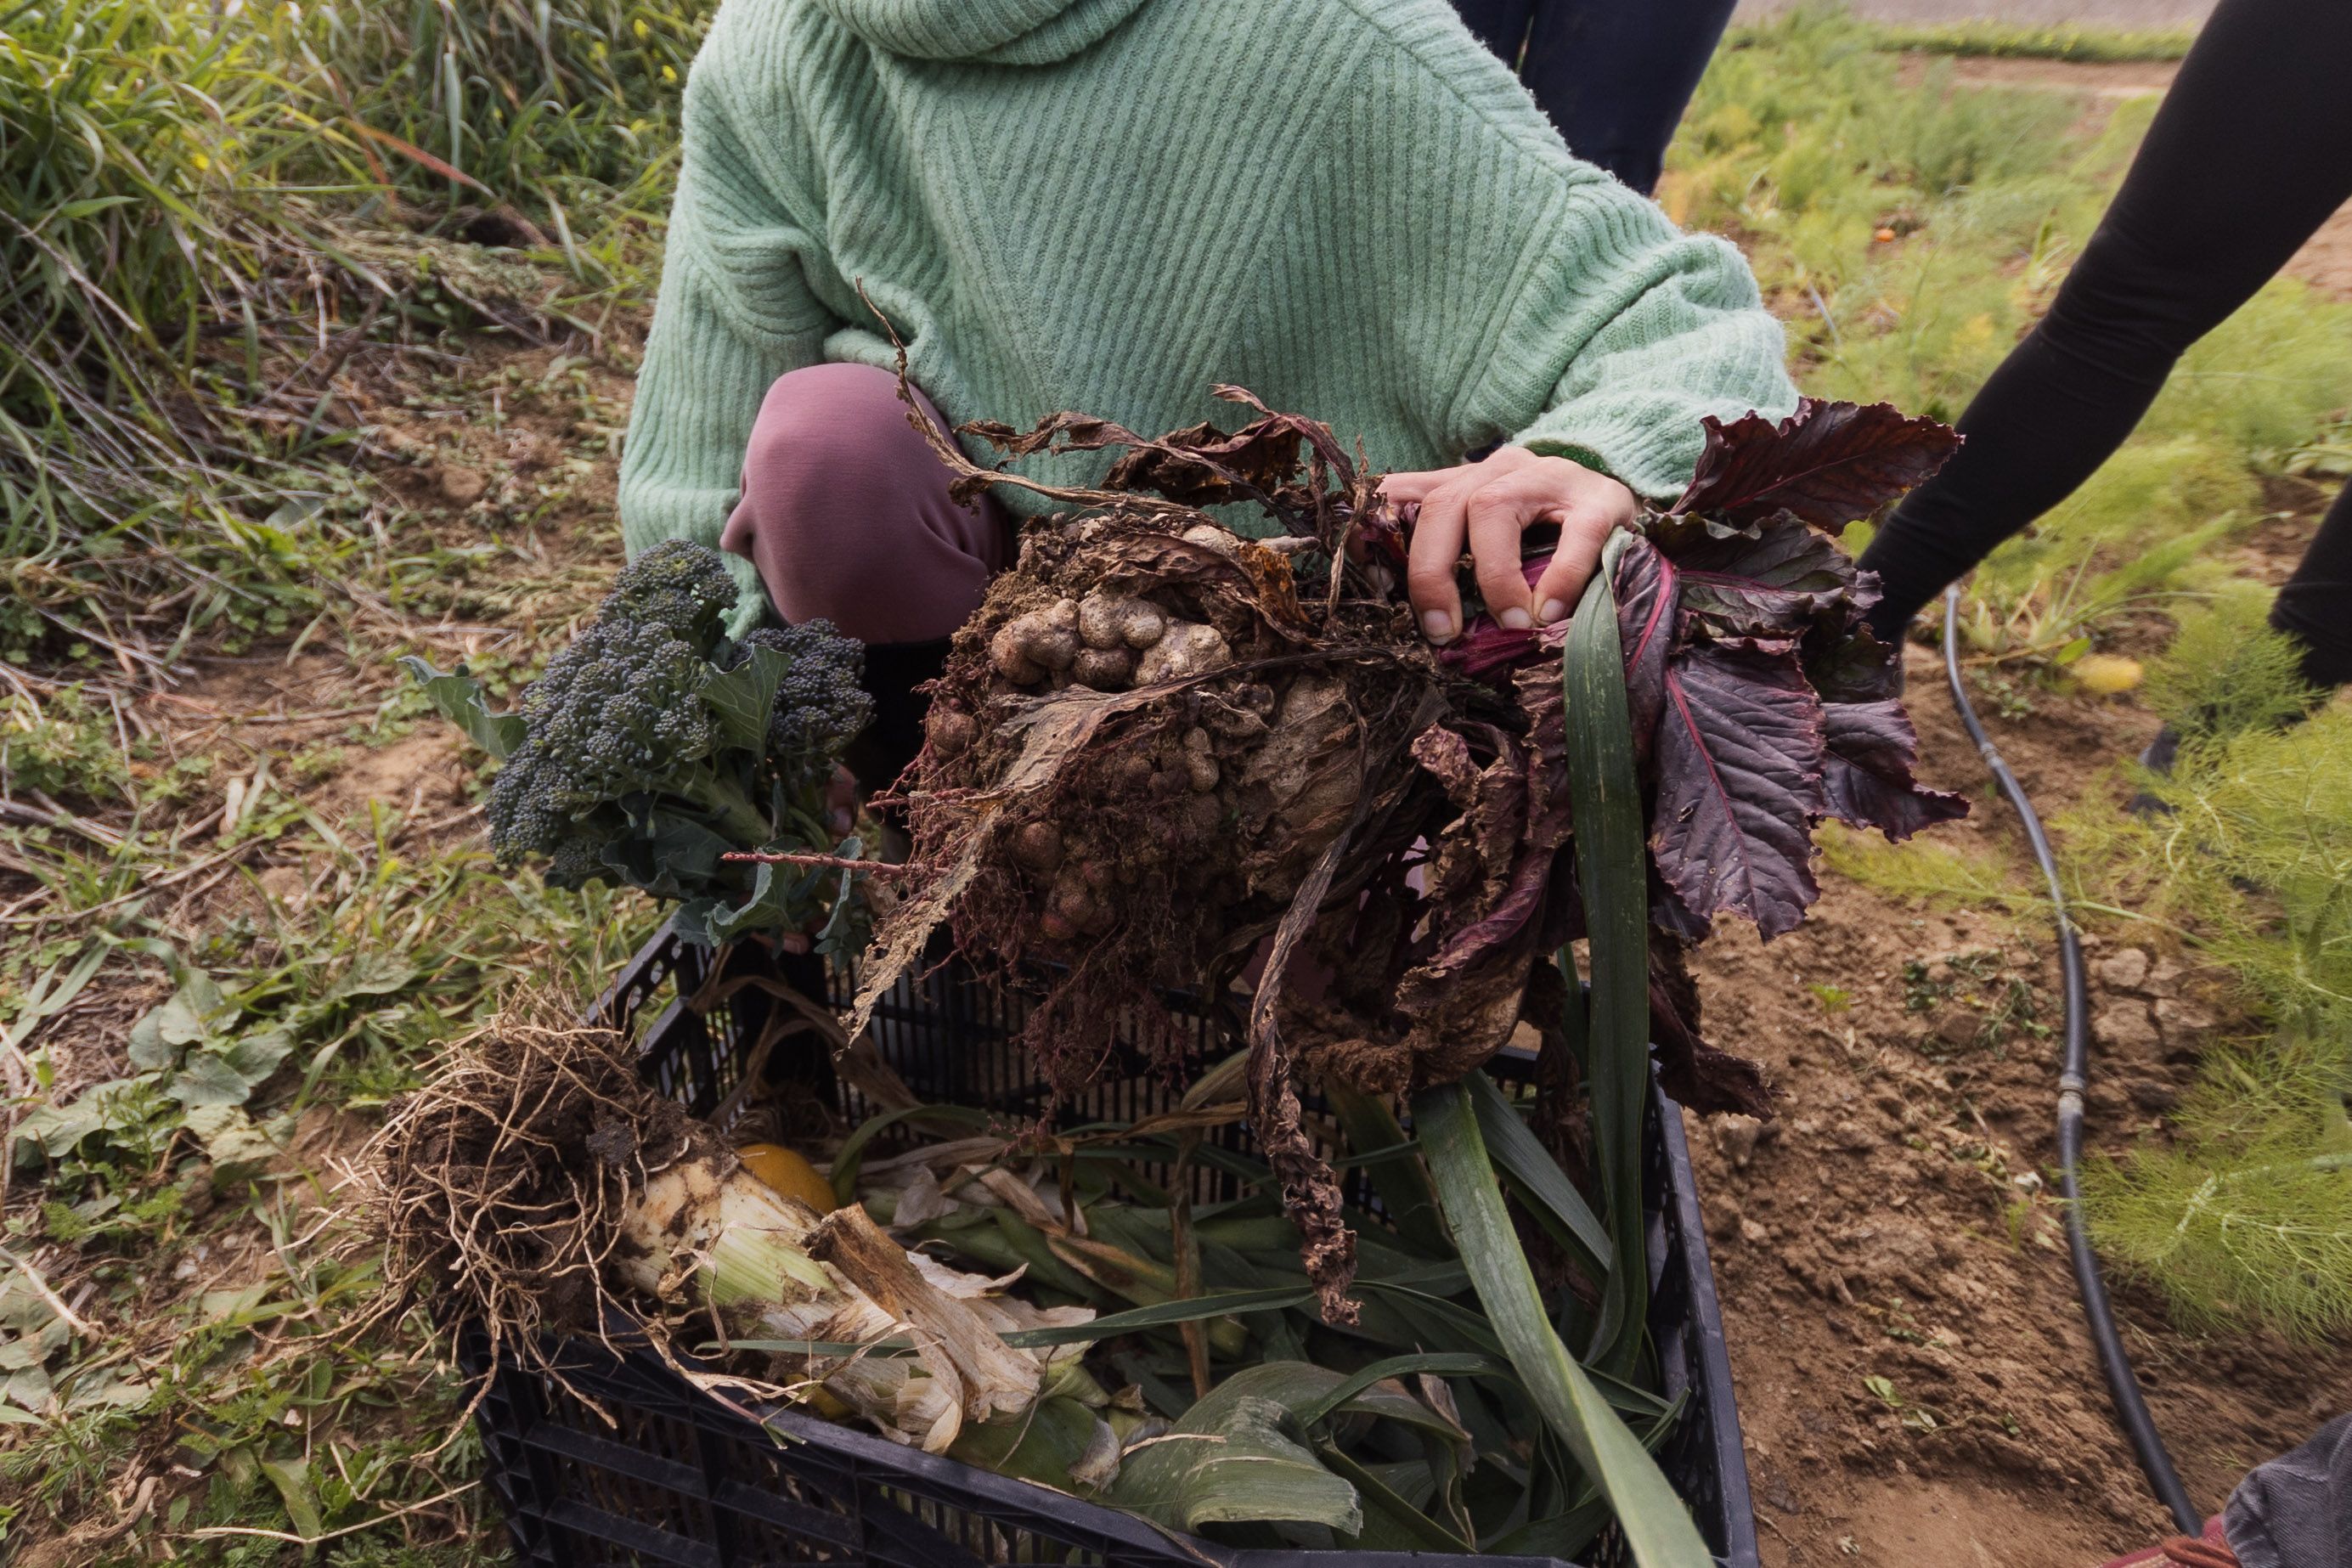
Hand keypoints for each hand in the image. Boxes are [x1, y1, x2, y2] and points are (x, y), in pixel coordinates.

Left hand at [1378, 447, 1637, 644]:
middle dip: (1429, 572)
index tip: (1372, 584)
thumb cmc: (1551, 538)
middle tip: (1439, 629)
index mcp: (1466, 480)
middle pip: (1442, 505)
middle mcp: (1501, 469)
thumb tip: (1401, 603)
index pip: (1405, 492)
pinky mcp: (1601, 499)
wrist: (1626, 510)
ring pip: (1492, 507)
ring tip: (1508, 622)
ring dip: (1492, 574)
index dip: (1377, 532)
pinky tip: (1549, 612)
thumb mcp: (1492, 542)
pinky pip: (1573, 535)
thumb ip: (1451, 558)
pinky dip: (1560, 577)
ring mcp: (1551, 476)